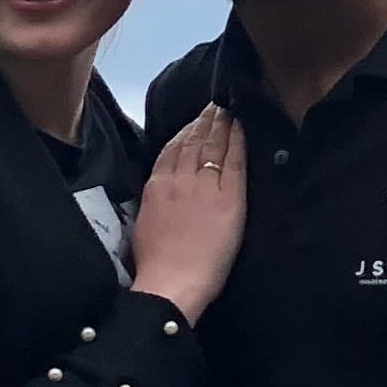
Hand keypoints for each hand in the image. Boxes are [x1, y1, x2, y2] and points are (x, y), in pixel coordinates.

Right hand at [129, 104, 245, 323]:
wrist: (171, 282)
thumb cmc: (155, 263)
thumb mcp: (144, 222)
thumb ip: (155, 199)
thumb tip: (161, 188)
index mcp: (156, 186)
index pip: (172, 148)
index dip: (185, 131)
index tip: (195, 119)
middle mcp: (179, 179)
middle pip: (193, 141)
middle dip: (205, 120)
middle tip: (215, 104)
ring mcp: (205, 186)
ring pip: (213, 145)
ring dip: (221, 124)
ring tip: (228, 110)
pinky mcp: (229, 197)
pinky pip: (234, 160)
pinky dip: (237, 140)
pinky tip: (241, 128)